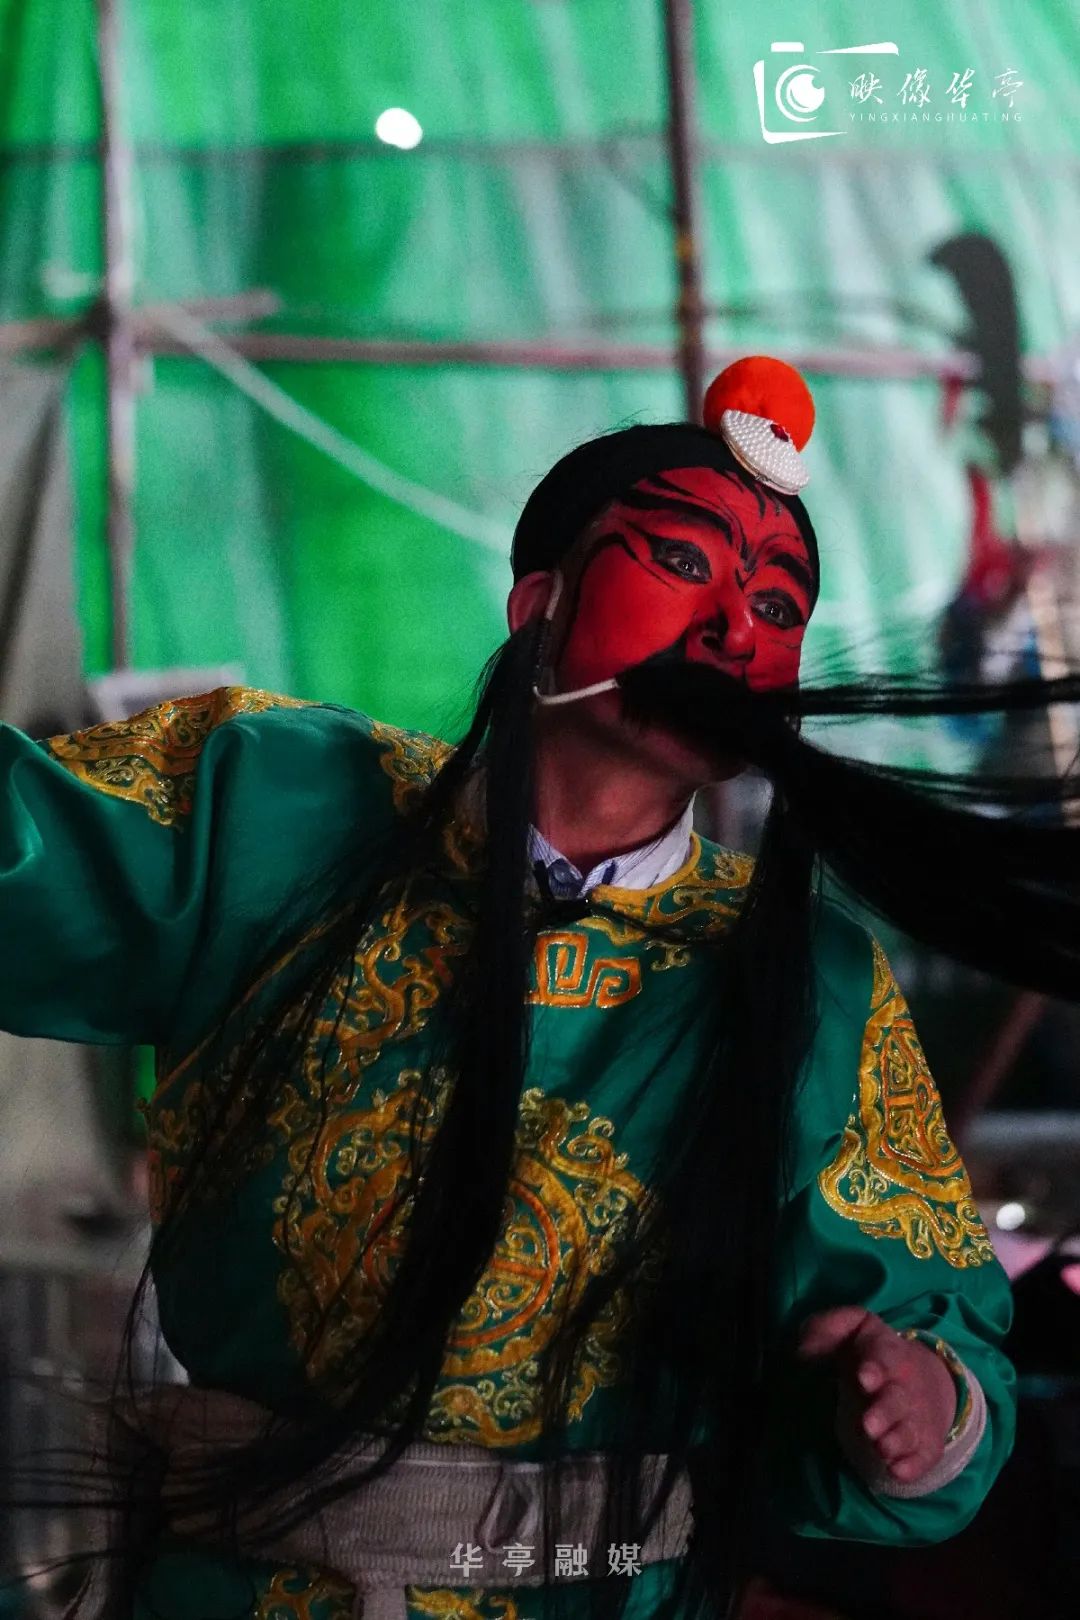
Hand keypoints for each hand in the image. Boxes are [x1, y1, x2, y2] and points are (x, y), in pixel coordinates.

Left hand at [798, 1306, 956, 1485]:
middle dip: (884, 1413)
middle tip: (868, 1426)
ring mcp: (915, 1416)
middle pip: (896, 1400)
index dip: (875, 1367)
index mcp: (886, 1354)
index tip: (862, 1378)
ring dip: (896, 1441)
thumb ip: (827, 1329)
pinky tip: (897, 1471)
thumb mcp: (850, 1330)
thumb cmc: (867, 1354)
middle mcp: (903, 1386)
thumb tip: (805, 1348)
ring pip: (909, 1430)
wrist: (917, 1377)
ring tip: (881, 1448)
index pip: (884, 1357)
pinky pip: (923, 1456)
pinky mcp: (924, 1443)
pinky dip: (912, 1466)